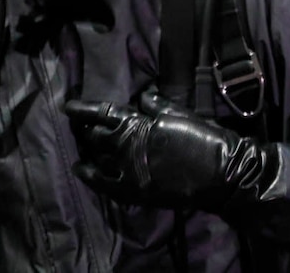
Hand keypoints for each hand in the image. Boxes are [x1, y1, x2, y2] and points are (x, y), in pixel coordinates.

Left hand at [64, 91, 278, 211]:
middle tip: (79, 127)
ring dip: (89, 150)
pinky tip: (81, 170)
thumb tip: (142, 98)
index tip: (68, 107)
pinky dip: (91, 176)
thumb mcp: (180, 113)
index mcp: (137, 123)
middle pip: (97, 136)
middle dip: (87, 130)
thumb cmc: (204, 137)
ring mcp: (129, 170)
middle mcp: (127, 146)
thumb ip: (156, 106)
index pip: (103, 113)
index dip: (84, 109)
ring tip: (81, 144)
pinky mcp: (135, 191)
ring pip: (99, 158)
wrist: (222, 173)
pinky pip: (105, 184)